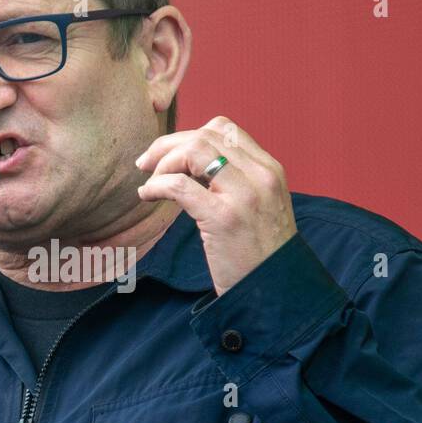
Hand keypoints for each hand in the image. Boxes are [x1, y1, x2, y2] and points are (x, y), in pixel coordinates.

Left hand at [135, 116, 297, 294]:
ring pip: (192, 151)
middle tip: (146, 164)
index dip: (190, 136)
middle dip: (168, 145)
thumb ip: (238, 182)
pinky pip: (179, 186)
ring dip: (162, 163)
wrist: (275, 293)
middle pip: (204, 135)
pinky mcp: (223, 218)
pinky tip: (147, 196)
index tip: (170, 154)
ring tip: (150, 182)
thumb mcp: (261, 207)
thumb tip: (191, 163)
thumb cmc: (260, 255)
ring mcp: (244, 196)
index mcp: (270, 170)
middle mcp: (261, 176)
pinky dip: (156, 185)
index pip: (224, 129)